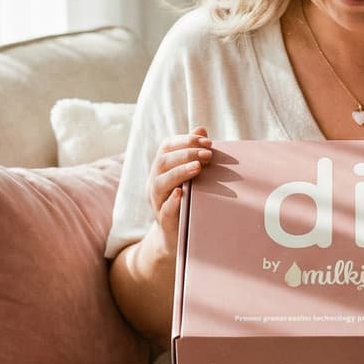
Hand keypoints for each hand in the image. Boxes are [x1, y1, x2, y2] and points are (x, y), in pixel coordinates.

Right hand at [148, 128, 212, 245]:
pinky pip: (164, 210)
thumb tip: (201, 129)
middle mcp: (155, 183)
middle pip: (163, 162)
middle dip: (186, 154)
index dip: (186, 140)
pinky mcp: (163, 220)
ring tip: (197, 167)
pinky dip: (172, 201)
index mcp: (161, 169)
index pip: (167, 147)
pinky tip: (182, 194)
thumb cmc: (186, 199)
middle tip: (208, 154)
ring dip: (179, 173)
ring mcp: (156, 202)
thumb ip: (194, 153)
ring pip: (160, 184)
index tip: (207, 141)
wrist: (177, 234)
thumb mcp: (190, 175)